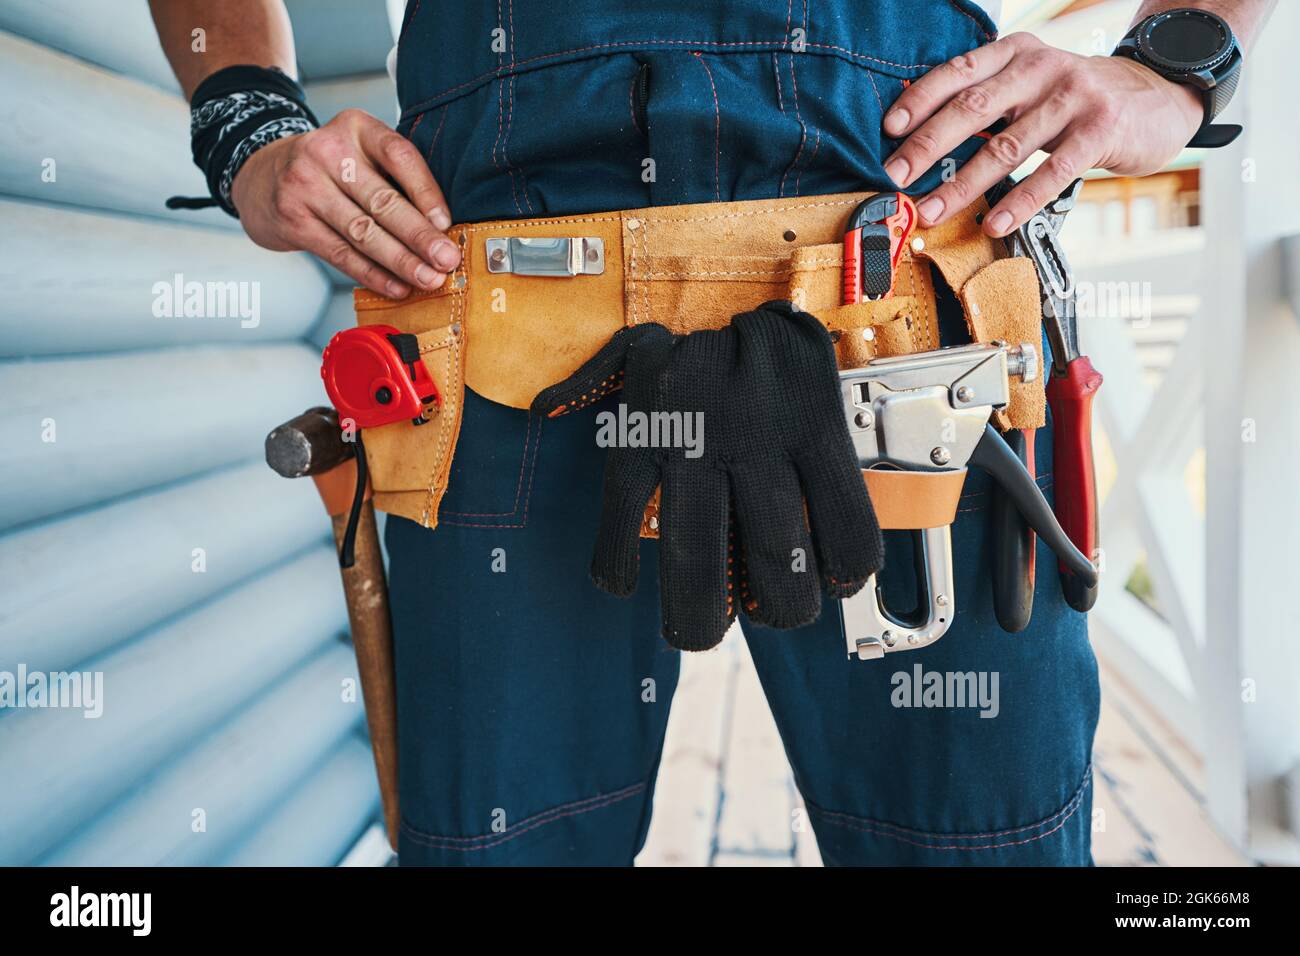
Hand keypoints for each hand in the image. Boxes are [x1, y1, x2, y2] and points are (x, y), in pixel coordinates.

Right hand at [230, 108, 460, 296]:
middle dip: (419, 236)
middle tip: (446, 260)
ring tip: (428, 279)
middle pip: (383, 200)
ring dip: (401, 261)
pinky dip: (373, 274)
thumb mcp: (361, 152)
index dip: (426, 191)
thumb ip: (396, 176)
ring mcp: (305, 185)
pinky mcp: (293, 220)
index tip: (446, 223)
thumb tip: (444, 228)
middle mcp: (327, 151)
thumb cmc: (332, 169)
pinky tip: (397, 287)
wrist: (263, 178)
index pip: (399, 155)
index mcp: (356, 126)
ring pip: (363, 232)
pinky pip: (342, 254)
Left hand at [882, 32, 1203, 237]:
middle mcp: (1042, 67)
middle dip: (928, 146)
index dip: (920, 101)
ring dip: (963, 184)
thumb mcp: (1033, 81)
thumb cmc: (1079, 96)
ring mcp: (1073, 96)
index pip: (958, 73)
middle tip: (898, 177)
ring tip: (933, 210)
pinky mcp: (1100, 130)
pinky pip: (1052, 171)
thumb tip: (925, 136)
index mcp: (1016, 53)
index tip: (889, 130)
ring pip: (1006, 146)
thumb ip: (989, 98)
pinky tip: (995, 222)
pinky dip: (1019, 201)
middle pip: (973, 108)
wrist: (1159, 94)